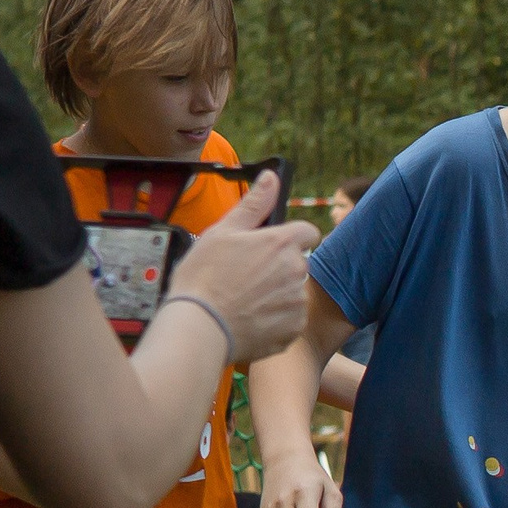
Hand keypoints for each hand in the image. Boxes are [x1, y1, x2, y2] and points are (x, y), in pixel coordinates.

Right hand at [170, 172, 315, 363]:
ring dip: (277, 292)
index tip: (270, 246)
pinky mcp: (294, 329)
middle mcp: (296, 271)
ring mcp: (297, 302)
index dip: (290, 237)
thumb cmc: (204, 277)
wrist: (199, 325)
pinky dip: (275, 318)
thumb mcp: (223, 231)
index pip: (307, 232)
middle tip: (246, 275)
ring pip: (293, 291)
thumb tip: (271, 177)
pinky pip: (290, 318)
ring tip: (244, 298)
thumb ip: (253, 204)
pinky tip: (250, 317)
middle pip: (297, 262)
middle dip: (279, 266)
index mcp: (281, 243)